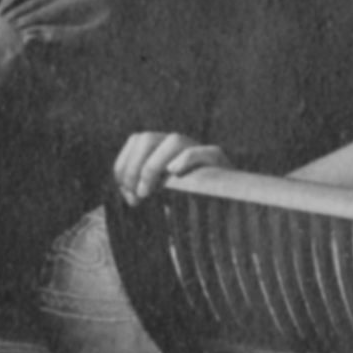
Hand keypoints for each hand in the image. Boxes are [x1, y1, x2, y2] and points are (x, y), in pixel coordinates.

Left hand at [111, 130, 225, 203]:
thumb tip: (127, 195)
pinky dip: (186, 159)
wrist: (229, 215)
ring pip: (174, 141)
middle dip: (134, 167)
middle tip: (136, 195)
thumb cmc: (192, 207)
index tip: (125, 192)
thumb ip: (145, 191)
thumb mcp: (163, 197)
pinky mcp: (219, 162)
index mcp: (164, 148)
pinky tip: (174, 173)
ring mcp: (200, 150)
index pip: (137, 140)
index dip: (124, 164)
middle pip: (148, 138)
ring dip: (153, 165)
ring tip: (147, 191)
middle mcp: (180, 145)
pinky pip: (202, 152)